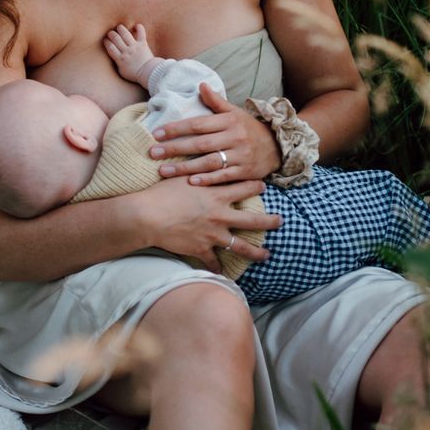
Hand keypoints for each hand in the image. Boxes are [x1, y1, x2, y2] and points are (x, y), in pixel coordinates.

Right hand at [103, 22, 156, 85]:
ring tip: (119, 28)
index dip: (106, 42)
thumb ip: (116, 62)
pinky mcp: (143, 43)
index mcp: (120, 59)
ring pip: (125, 33)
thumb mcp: (121, 71)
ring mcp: (135, 46)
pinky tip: (135, 26)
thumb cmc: (134, 74)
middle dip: (111, 34)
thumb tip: (112, 55)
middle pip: (116, 38)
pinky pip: (141, 32)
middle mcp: (127, 51)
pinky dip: (139, 27)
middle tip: (111, 34)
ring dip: (120, 28)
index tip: (106, 40)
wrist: (148, 73)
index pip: (110, 47)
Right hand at [139, 175, 282, 272]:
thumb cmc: (162, 192)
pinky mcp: (200, 249)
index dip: (256, 186)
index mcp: (217, 195)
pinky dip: (218, 268)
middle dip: (269, 221)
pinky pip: (213, 261)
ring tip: (267, 255)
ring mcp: (212, 234)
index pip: (244, 188)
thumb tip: (203, 155)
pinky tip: (223, 274)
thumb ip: (198, 169)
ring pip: (240, 246)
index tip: (263, 186)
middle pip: (252, 220)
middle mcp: (219, 216)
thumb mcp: (183, 174)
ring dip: (256, 252)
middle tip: (280, 222)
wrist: (148, 215)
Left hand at [149, 81, 285, 183]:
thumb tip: (201, 84)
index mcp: (229, 121)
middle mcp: (235, 137)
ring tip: (163, 171)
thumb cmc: (249, 128)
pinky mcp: (245, 172)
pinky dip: (207, 180)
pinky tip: (190, 183)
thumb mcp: (235, 112)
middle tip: (152, 152)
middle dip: (174, 148)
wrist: (278, 147)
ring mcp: (241, 156)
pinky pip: (223, 177)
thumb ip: (216, 101)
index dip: (176, 128)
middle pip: (199, 143)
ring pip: (208, 162)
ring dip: (185, 168)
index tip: (156, 133)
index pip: (198, 124)